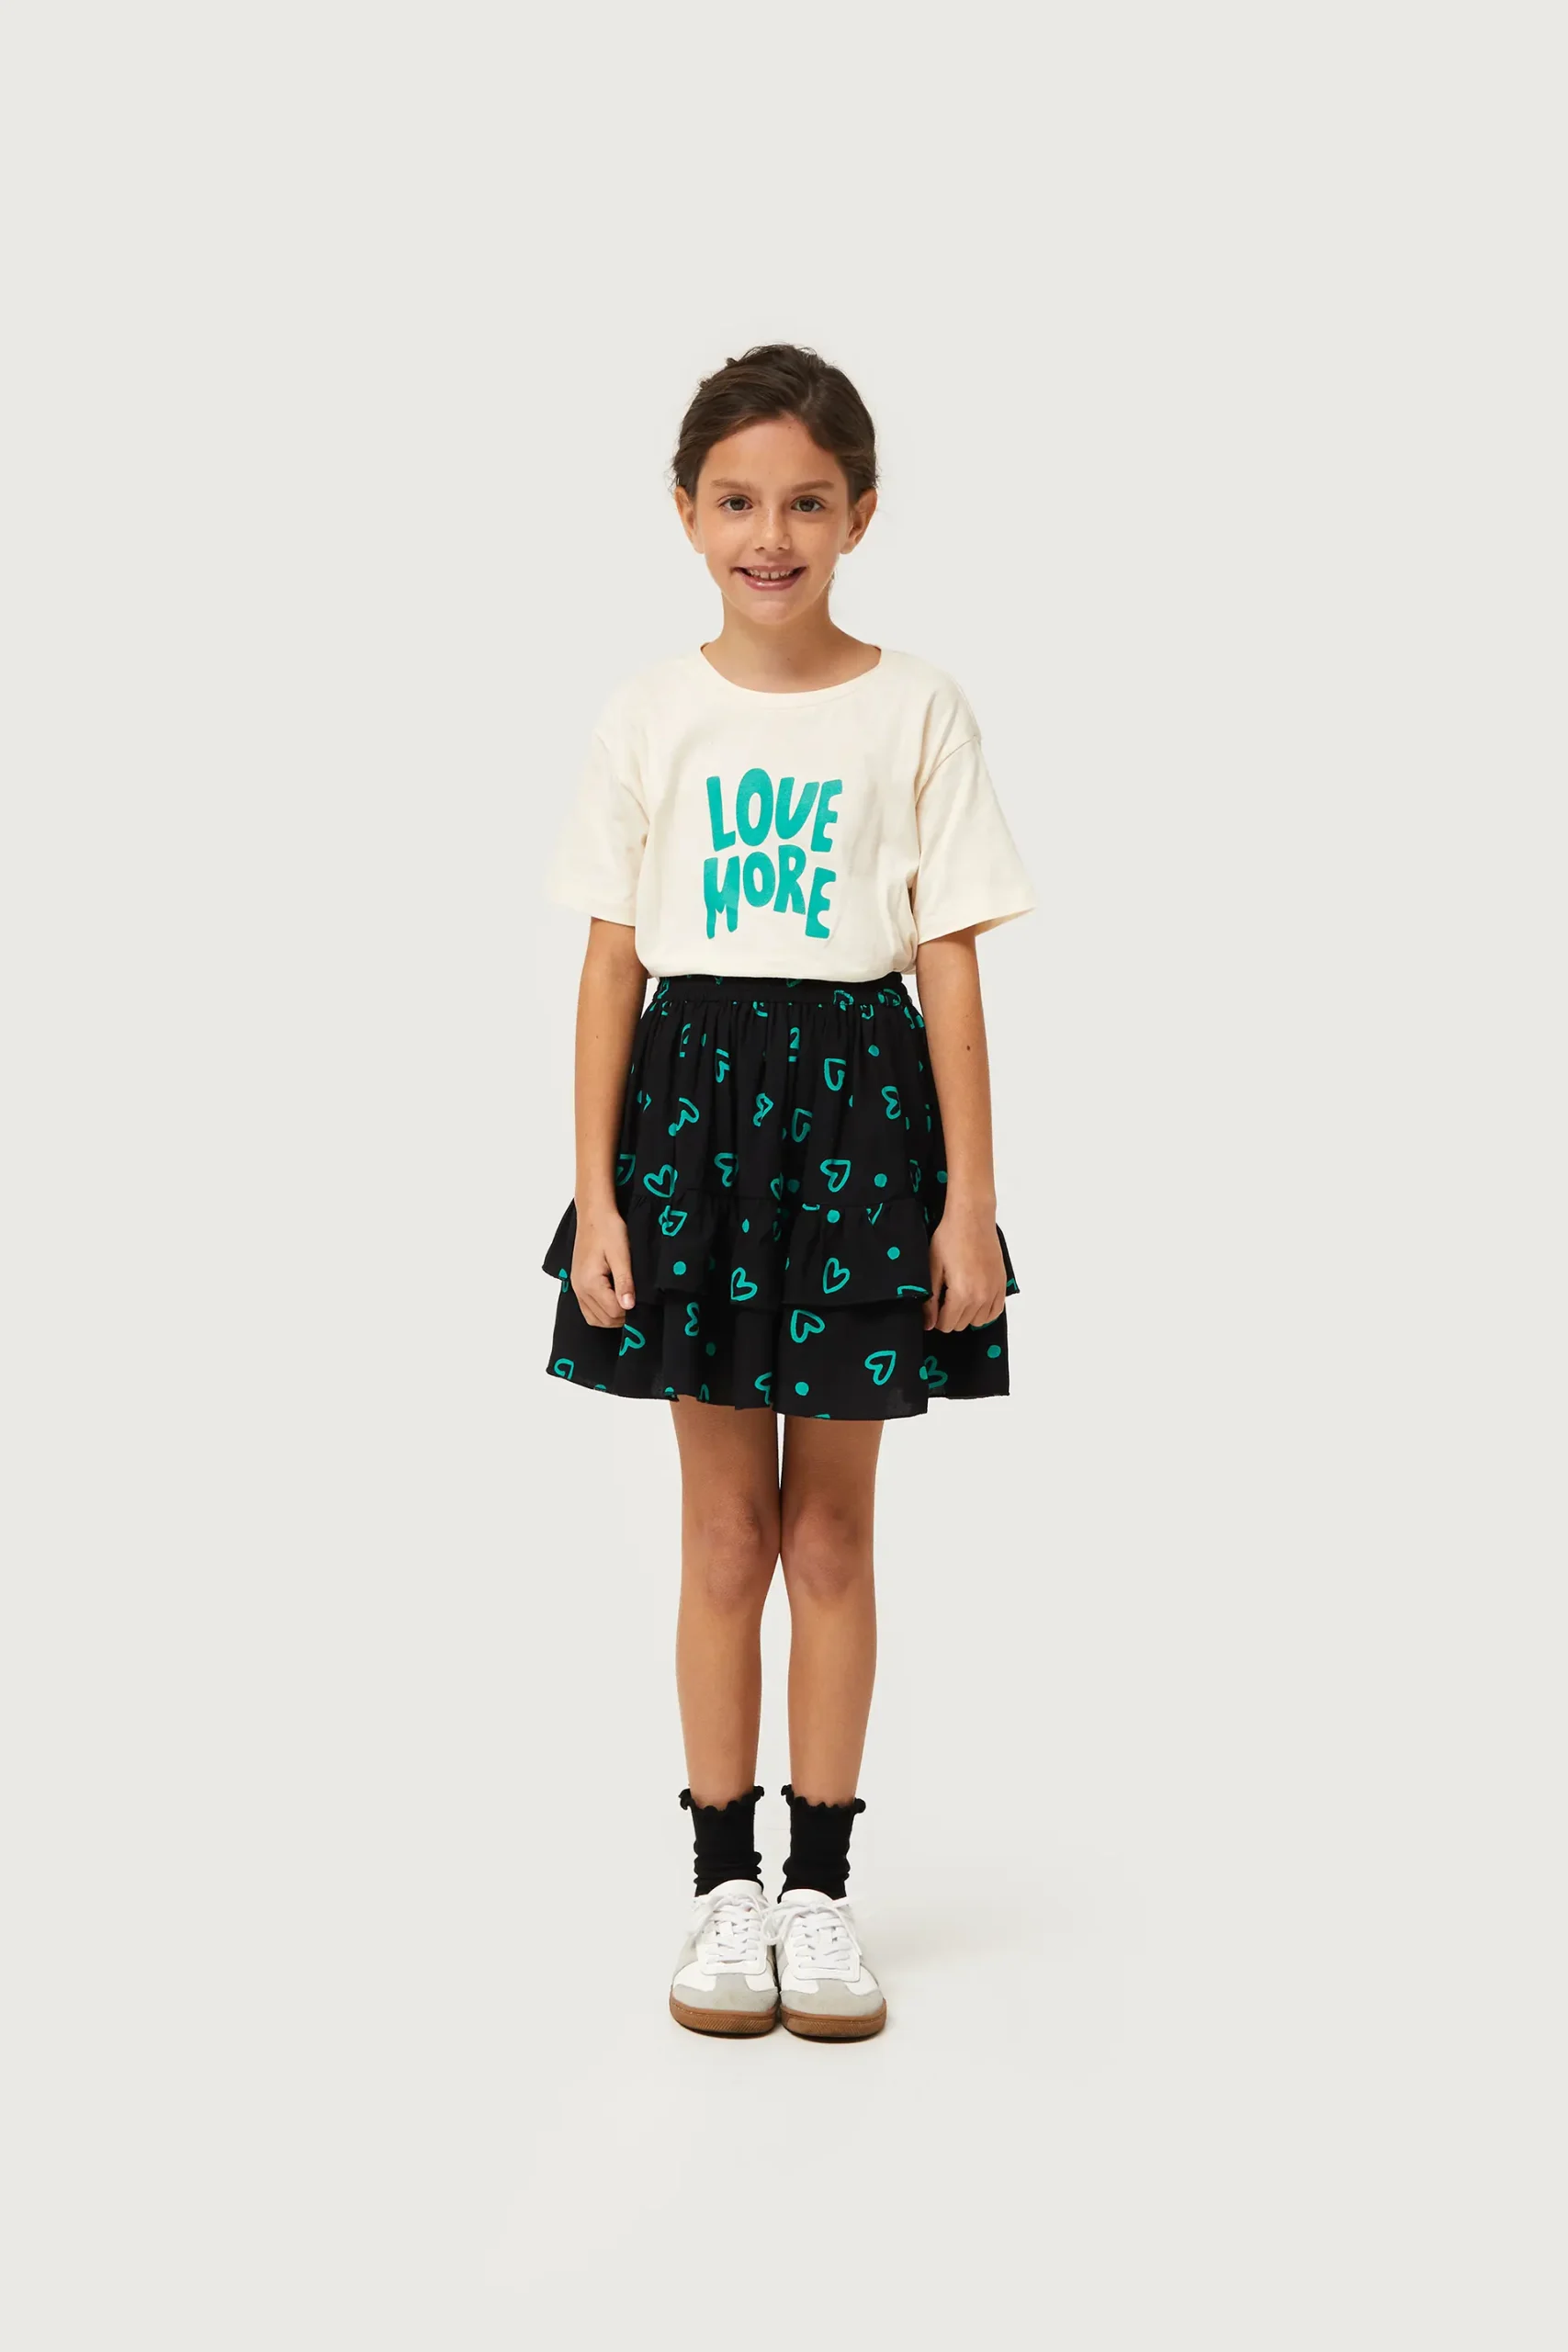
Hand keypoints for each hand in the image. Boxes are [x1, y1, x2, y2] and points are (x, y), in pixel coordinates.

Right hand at [571, 1204, 635, 1327]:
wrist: (594, 1214)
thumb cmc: (608, 1229)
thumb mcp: (621, 1254)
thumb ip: (624, 1282)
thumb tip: (629, 1306)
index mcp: (590, 1283)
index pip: (614, 1312)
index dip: (631, 1310)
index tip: (643, 1299)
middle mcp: (580, 1289)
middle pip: (604, 1319)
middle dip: (622, 1317)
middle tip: (637, 1302)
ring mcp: (577, 1288)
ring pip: (595, 1318)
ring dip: (612, 1317)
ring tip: (627, 1302)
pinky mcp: (578, 1284)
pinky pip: (588, 1309)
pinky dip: (602, 1312)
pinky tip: (614, 1302)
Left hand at [923, 1202, 1006, 1333]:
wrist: (972, 1219)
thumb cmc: (949, 1239)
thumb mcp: (933, 1268)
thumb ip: (931, 1301)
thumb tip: (929, 1324)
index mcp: (961, 1294)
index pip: (946, 1324)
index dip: (936, 1317)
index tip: (934, 1305)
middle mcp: (981, 1297)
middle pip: (961, 1324)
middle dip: (950, 1315)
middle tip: (946, 1295)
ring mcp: (994, 1291)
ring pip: (978, 1321)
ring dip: (967, 1313)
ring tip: (960, 1294)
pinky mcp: (1001, 1284)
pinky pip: (995, 1312)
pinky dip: (984, 1310)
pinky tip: (975, 1298)